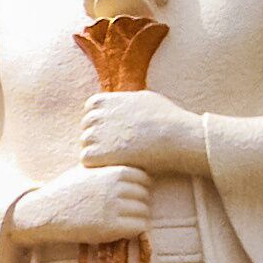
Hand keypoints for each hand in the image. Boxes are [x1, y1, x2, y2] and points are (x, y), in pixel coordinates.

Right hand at [10, 167, 151, 244]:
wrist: (45, 211)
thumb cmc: (65, 190)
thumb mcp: (86, 170)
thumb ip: (108, 166)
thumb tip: (125, 157)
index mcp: (114, 172)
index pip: (144, 178)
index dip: (138, 187)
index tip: (128, 195)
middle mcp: (117, 188)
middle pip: (145, 195)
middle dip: (138, 203)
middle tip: (124, 211)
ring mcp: (114, 208)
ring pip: (144, 212)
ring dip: (136, 217)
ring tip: (122, 220)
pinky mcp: (110, 227)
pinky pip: (138, 228)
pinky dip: (133, 230)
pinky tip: (120, 229)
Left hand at [80, 90, 209, 176]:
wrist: (175, 137)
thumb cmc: (166, 118)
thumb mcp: (143, 98)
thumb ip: (125, 101)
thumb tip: (121, 102)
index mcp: (102, 101)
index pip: (91, 113)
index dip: (104, 124)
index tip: (120, 131)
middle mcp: (94, 115)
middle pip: (87, 129)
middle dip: (101, 137)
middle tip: (122, 146)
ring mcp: (93, 134)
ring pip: (87, 145)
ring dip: (101, 151)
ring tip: (123, 154)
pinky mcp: (95, 154)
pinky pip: (87, 159)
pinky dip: (100, 164)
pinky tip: (118, 163)